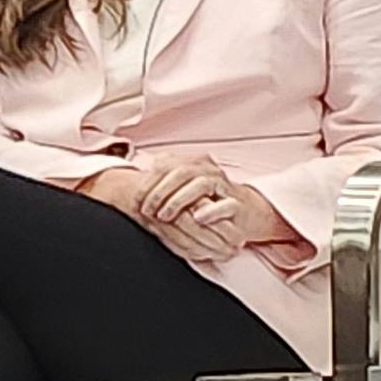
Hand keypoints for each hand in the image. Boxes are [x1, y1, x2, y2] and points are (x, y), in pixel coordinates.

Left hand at [122, 156, 257, 263]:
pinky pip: (225, 203)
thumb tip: (140, 176)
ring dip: (178, 201)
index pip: (165, 166)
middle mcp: (208, 168)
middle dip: (159, 193)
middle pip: (179, 172)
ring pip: (200, 183)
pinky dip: (211, 210)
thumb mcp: (183, 187)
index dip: (148, 184)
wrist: (244, 211)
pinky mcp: (238, 202)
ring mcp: (224, 183)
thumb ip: (165, 179)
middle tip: (147, 211)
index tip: (136, 202)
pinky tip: (198, 218)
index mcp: (192, 163)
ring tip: (166, 216)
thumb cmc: (209, 201)